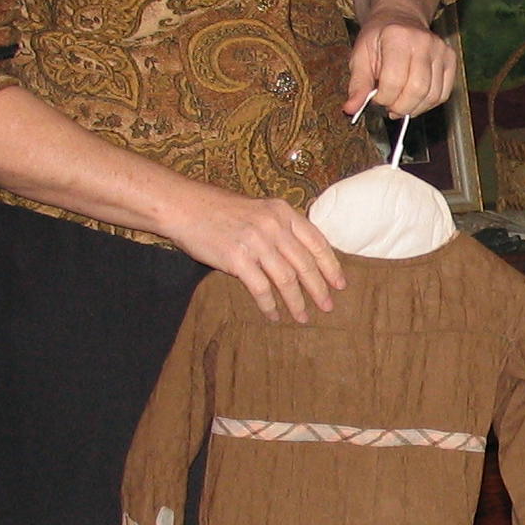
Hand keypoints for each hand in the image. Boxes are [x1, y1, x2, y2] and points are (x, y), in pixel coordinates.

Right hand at [164, 185, 344, 323]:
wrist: (184, 207)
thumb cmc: (220, 210)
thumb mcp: (259, 210)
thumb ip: (280, 228)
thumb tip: (303, 257)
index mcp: (283, 212)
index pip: (317, 242)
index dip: (331, 265)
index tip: (340, 284)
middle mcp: (273, 226)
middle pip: (305, 264)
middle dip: (319, 289)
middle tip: (328, 307)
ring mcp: (256, 243)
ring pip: (287, 280)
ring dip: (297, 302)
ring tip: (302, 317)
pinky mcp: (237, 259)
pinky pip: (261, 289)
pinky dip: (270, 305)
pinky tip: (273, 315)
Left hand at [346, 15, 458, 119]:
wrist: (400, 18)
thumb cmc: (378, 38)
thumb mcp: (360, 56)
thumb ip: (358, 84)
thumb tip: (351, 109)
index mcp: (397, 37)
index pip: (394, 81)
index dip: (383, 99)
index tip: (376, 99)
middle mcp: (424, 41)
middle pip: (416, 90)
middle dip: (399, 106)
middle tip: (388, 106)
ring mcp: (441, 50)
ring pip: (432, 95)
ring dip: (413, 108)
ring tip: (399, 103)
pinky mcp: (451, 59)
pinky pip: (443, 94)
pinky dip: (427, 104)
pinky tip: (414, 100)